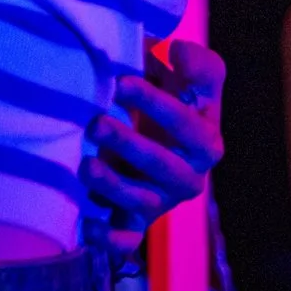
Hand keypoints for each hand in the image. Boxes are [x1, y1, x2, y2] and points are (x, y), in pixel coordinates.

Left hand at [82, 40, 225, 255]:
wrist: (149, 139)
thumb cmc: (167, 101)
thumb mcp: (187, 80)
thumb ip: (197, 65)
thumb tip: (180, 51)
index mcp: (204, 140)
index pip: (188, 125)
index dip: (158, 105)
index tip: (122, 82)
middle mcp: (186, 176)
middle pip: (165, 167)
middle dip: (131, 146)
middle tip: (96, 123)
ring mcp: (160, 201)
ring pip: (143, 202)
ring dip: (114, 186)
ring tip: (86, 165)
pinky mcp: (135, 222)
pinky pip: (126, 239)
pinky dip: (109, 239)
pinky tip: (88, 227)